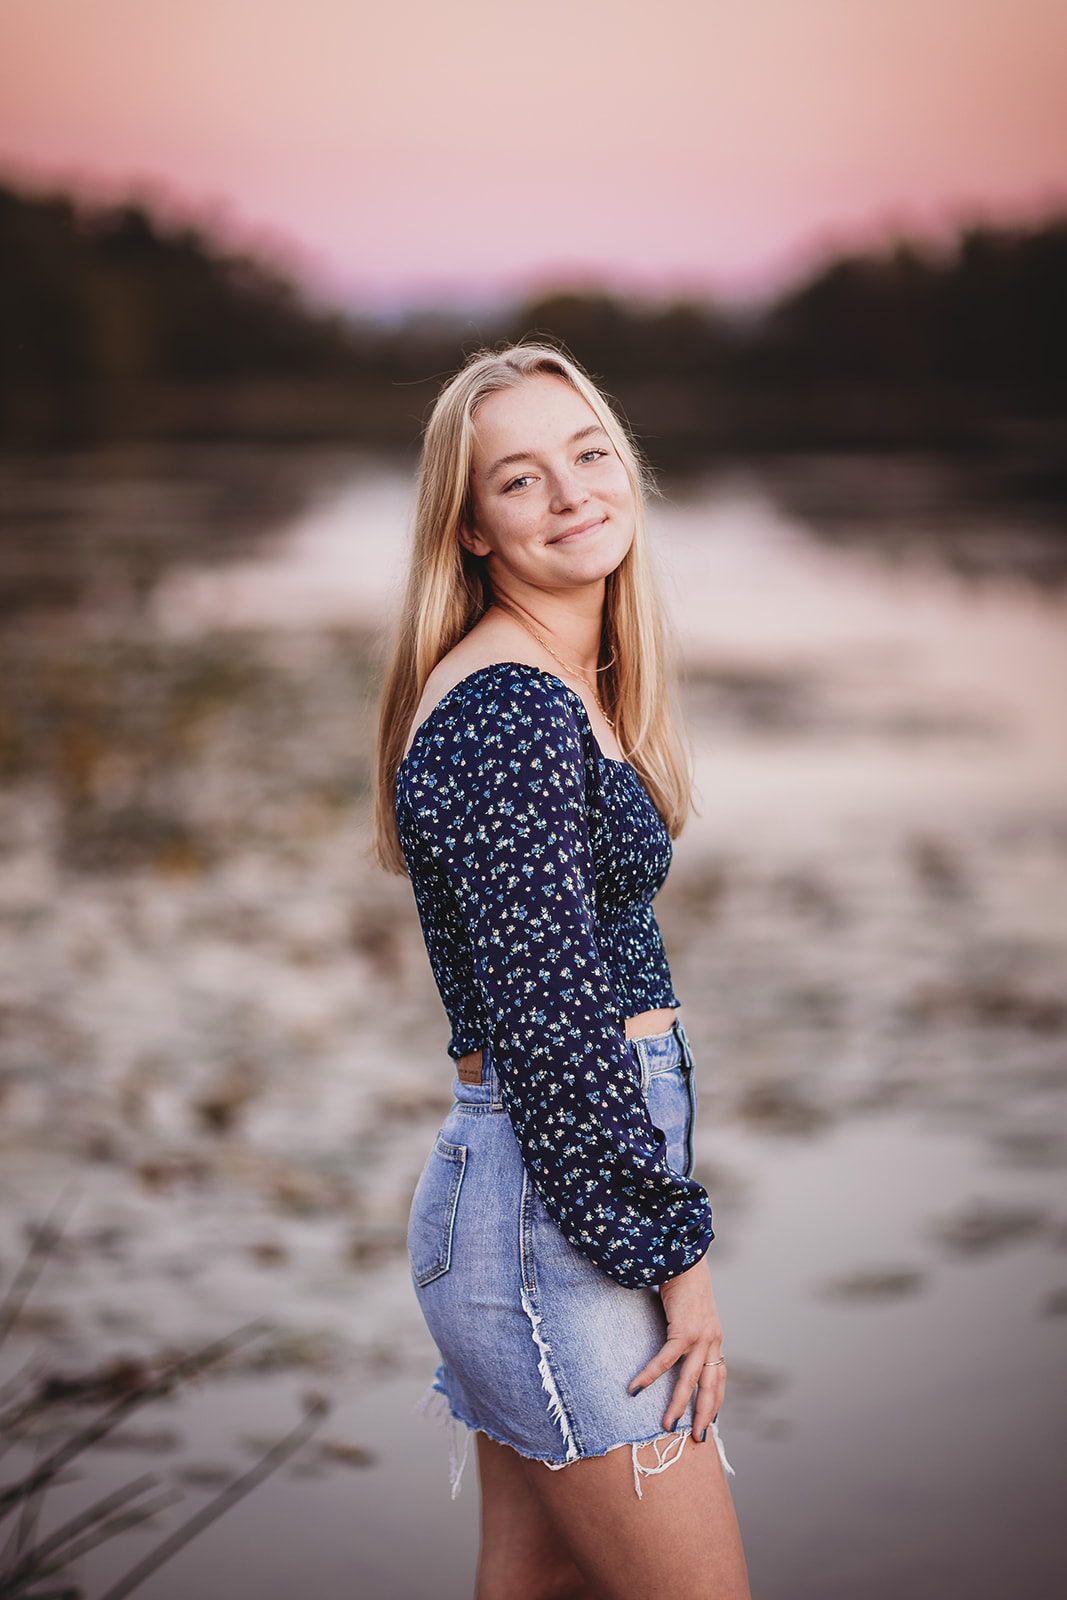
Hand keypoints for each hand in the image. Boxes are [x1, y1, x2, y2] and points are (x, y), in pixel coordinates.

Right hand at [628, 1256, 725, 1443]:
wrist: (685, 1258)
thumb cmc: (683, 1284)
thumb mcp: (690, 1314)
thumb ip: (686, 1332)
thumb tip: (672, 1346)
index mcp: (715, 1340)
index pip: (719, 1378)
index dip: (715, 1402)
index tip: (708, 1422)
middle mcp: (712, 1342)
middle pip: (710, 1388)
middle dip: (703, 1415)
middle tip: (696, 1439)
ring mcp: (700, 1337)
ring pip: (690, 1381)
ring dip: (676, 1405)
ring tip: (665, 1426)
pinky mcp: (684, 1329)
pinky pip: (666, 1359)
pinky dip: (650, 1375)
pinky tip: (636, 1388)